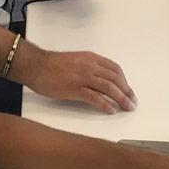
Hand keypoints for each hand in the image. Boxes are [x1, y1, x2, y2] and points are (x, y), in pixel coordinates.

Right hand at [18, 47, 135, 112]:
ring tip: (127, 107)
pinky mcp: (76, 89)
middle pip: (116, 79)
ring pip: (109, 88)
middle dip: (127, 91)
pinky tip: (111, 110)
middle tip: (131, 101)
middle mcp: (90, 66)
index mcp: (91, 58)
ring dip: (121, 99)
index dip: (124, 81)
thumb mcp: (76, 60)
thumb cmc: (52, 64)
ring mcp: (84, 78)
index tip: (128, 90)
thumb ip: (89, 67)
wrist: (36, 65)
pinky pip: (96, 98)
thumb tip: (100, 79)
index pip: (115, 69)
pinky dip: (106, 105)